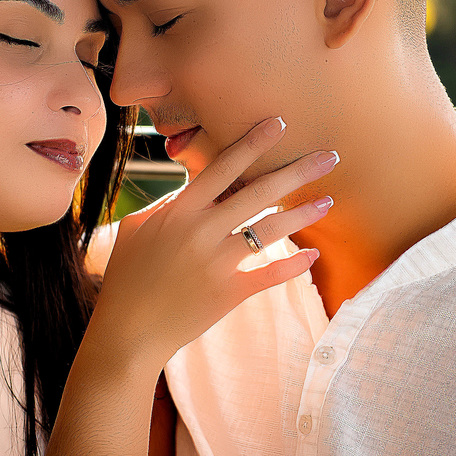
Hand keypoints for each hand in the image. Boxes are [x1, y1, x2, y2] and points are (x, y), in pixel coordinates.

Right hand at [90, 116, 335, 366]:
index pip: (222, 168)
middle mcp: (202, 232)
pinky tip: (313, 253)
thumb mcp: (136, 229)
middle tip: (328, 156)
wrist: (128, 331)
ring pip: (270, 230)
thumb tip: (192, 184)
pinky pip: (270, 275)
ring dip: (302, 213)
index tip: (278, 125)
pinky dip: (294, 265)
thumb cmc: (127, 277)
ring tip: (328, 201)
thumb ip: (167, 203)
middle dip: (296, 171)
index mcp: (178, 212)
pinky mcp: (230, 293)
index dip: (252, 145)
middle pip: (257, 192)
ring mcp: (218, 263)